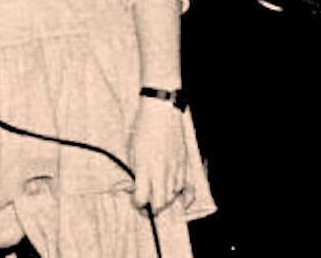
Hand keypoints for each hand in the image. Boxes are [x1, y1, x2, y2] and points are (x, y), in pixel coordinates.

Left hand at [129, 97, 187, 212]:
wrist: (161, 112)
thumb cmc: (143, 128)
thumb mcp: (132, 150)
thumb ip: (134, 170)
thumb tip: (134, 185)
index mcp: (145, 168)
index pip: (142, 198)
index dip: (137, 204)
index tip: (135, 201)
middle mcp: (161, 171)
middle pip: (160, 202)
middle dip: (152, 208)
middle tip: (147, 205)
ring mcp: (175, 169)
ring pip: (172, 196)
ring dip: (165, 201)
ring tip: (158, 199)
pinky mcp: (184, 164)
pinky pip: (188, 187)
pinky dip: (184, 196)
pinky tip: (183, 203)